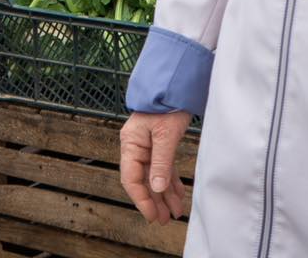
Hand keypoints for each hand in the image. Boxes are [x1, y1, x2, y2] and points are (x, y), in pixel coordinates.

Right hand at [119, 110, 192, 224]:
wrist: (176, 88)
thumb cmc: (167, 107)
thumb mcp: (165, 136)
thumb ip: (161, 164)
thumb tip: (157, 189)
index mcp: (131, 144)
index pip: (131, 178)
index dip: (141, 199)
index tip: (152, 215)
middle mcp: (136, 147)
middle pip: (142, 180)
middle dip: (153, 201)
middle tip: (163, 220)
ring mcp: (147, 147)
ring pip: (154, 177)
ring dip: (163, 195)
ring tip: (173, 213)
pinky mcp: (159, 145)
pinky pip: (163, 169)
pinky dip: (170, 183)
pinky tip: (177, 196)